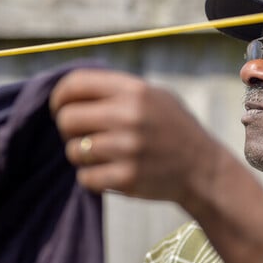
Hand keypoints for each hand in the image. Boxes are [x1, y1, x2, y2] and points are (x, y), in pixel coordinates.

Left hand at [50, 68, 223, 207]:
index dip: (60, 96)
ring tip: (101, 155)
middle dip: (67, 129)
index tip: (60, 107)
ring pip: (73, 151)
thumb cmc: (174, 129)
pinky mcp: (127, 178)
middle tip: (80, 135)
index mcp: (134, 90)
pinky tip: (109, 173)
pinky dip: (92, 178)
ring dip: (81, 155)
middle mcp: (129, 116)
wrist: (203, 169)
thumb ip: (118, 90)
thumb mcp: (155, 96)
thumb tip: (72, 89)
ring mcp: (127, 149)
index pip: (76, 83)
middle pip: (67, 118)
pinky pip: (85, 178)